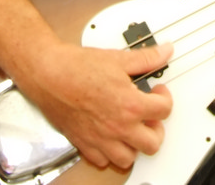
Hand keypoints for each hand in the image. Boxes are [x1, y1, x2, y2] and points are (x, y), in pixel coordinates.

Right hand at [20, 41, 174, 170]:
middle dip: (156, 129)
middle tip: (150, 116)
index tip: (158, 92)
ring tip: (132, 129)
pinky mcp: (83, 143)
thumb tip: (164, 52)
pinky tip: (109, 137)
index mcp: (130, 106)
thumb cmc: (77, 68)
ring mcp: (100, 139)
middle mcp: (118, 127)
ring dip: (134, 146)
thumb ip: (147, 58)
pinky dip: (108, 153)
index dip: (165, 98)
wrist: (48, 74)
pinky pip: (101, 161)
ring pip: (128, 159)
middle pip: (152, 143)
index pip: (164, 110)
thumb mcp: (119, 59)